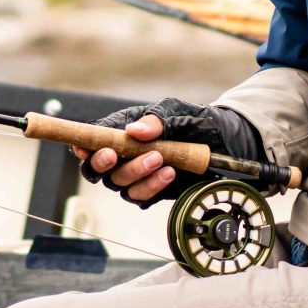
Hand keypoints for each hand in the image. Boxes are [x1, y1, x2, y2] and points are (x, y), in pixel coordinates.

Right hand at [74, 97, 263, 208]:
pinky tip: (169, 173)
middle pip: (99, 168)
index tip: (84, 149)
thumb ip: (157, 120)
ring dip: (136, 173)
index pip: (92, 140)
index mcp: (123, 130)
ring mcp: (137, 176)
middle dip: (104, 163)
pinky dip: (152, 186)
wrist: (223, 143)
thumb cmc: (195, 122)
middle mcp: (124, 155)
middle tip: (116, 154)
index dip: (83, 146)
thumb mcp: (178, 112)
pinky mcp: (152, 192)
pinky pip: (141, 196)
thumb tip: (134, 130)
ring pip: (120, 184)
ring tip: (161, 159)